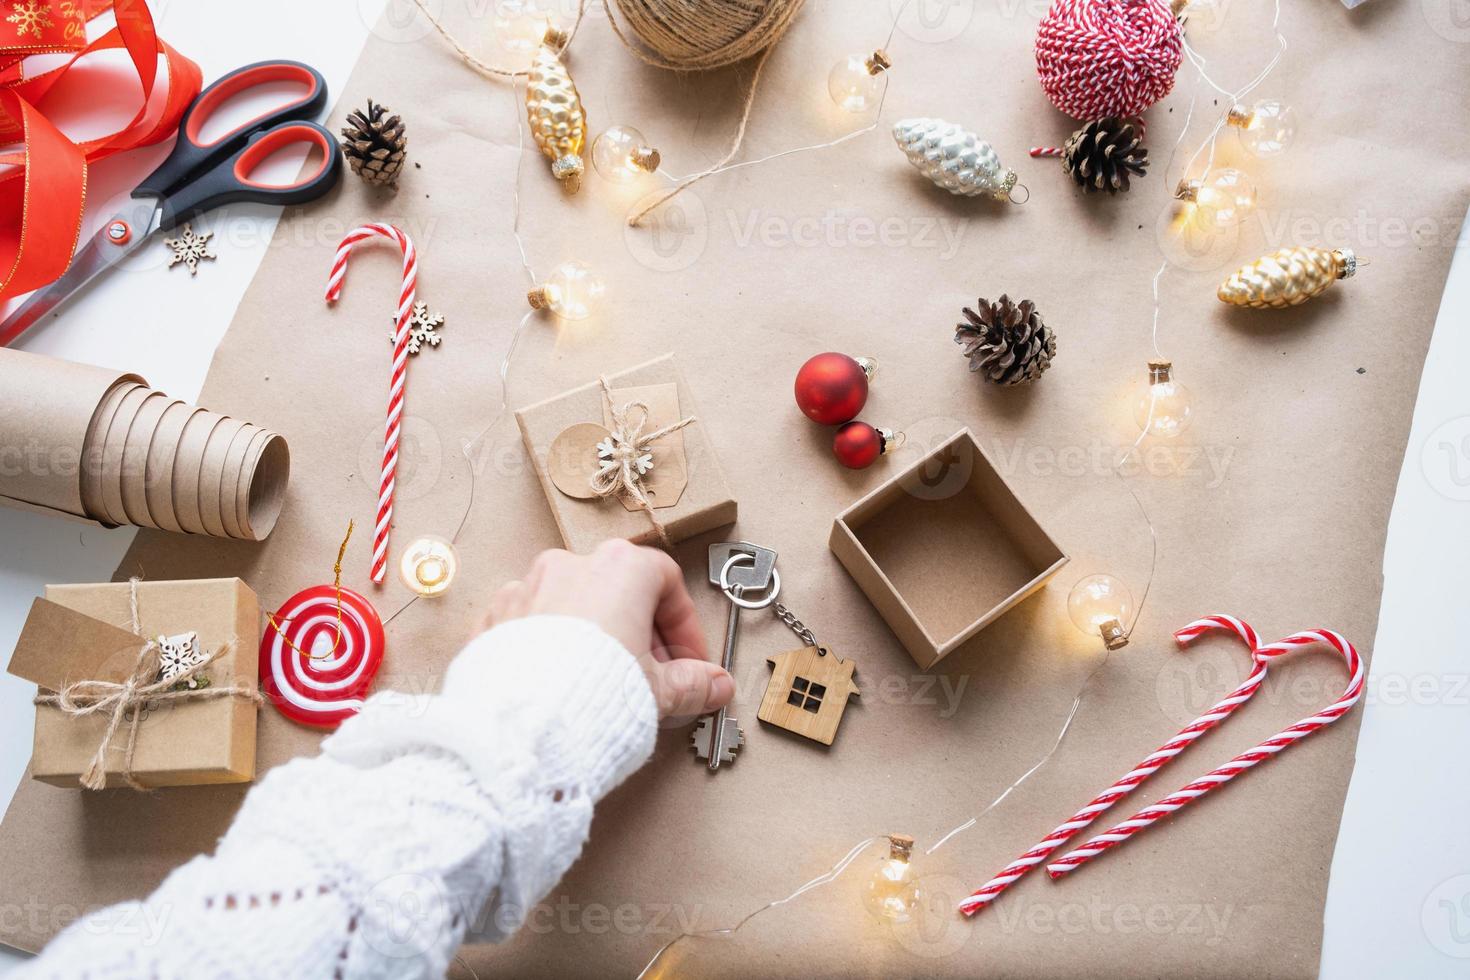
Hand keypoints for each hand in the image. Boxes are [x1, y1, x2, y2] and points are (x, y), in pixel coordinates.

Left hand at [482, 540, 732, 719]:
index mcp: (619, 569)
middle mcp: (570, 567)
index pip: (667, 581)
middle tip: (652, 675)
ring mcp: (526, 588)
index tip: (689, 659)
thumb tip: (713, 685)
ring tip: (604, 683)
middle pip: (619, 589)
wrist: (519, 730)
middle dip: (641, 632)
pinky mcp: (494, 618)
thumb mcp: (658, 692)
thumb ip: (692, 683)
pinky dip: (552, 647)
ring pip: (573, 604)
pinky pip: (534, 624)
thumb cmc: (587, 698)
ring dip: (595, 636)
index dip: (684, 624)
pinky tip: (562, 685)